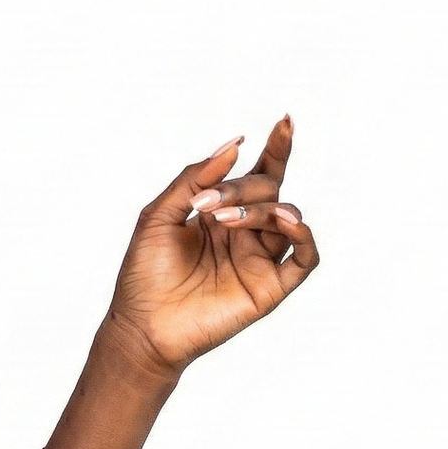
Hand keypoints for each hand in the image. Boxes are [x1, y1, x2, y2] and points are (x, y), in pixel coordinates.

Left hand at [103, 118, 320, 380]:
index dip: (275, 149)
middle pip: (268, 192)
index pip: (257, 176)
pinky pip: (305, 257)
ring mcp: (259, 260)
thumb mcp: (158, 216)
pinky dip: (304, 235)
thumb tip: (234, 144)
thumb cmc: (144, 275)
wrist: (142, 327)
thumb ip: (194, 178)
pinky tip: (287, 222)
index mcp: (220, 215)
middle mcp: (244, 234)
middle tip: (207, 206)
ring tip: (226, 220)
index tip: (284, 121)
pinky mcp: (270, 287)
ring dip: (262, 209)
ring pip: (285, 218)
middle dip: (243, 189)